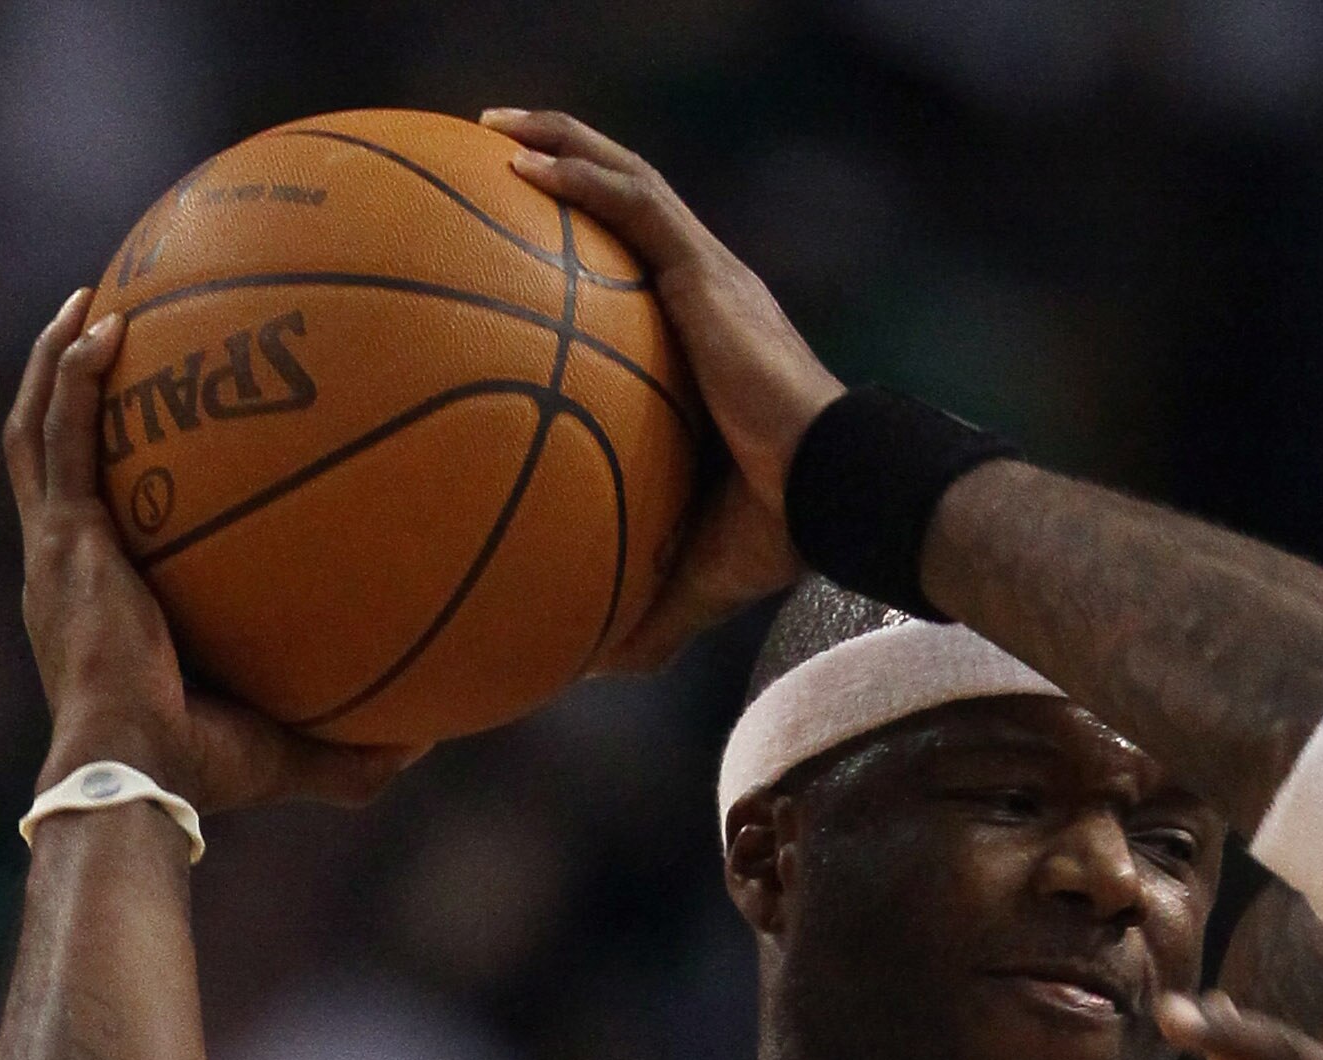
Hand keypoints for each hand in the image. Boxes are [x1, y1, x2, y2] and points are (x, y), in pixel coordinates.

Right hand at [4, 292, 411, 816]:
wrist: (136, 775)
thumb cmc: (202, 775)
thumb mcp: (293, 752)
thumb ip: (355, 748)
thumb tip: (433, 738)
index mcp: (105, 608)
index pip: (104, 525)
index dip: (119, 476)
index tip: (158, 434)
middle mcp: (69, 570)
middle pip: (55, 458)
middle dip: (71, 393)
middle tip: (111, 331)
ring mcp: (57, 550)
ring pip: (37, 429)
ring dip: (56, 361)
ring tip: (93, 300)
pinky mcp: (62, 540)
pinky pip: (61, 435)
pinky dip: (74, 378)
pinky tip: (109, 322)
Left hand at [482, 109, 841, 664]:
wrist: (830, 496)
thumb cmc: (776, 536)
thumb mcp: (689, 576)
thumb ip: (639, 609)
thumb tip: (581, 668)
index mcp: (706, 352)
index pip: (642, 286)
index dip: (591, 258)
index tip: (527, 254)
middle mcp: (707, 301)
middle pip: (627, 211)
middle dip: (565, 173)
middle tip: (492, 161)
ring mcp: (710, 280)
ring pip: (627, 181)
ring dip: (561, 143)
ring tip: (493, 127)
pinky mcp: (711, 274)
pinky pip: (635, 202)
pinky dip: (580, 176)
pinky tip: (518, 161)